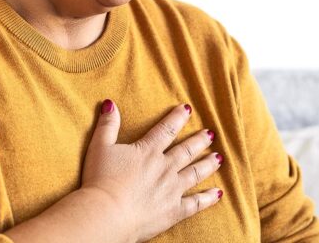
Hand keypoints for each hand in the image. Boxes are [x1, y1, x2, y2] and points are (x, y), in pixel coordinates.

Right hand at [81, 100, 223, 242]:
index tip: (188, 109)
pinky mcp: (173, 211)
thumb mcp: (99, 147)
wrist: (107, 214)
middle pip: (186, 150)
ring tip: (218, 158)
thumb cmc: (100, 180)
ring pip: (195, 173)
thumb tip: (110, 104)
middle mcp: (164, 167)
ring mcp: (172, 189)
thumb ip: (107, 125)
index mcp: (148, 151)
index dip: (178, 118)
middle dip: (199, 140)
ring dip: (208, 164)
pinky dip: (208, 198)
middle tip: (210, 134)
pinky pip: (196, 203)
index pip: (166, 129)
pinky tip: (218, 193)